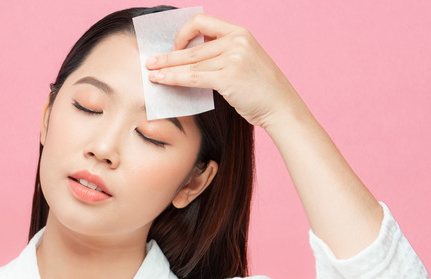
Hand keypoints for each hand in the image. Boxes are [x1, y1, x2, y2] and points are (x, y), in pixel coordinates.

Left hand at [146, 14, 302, 129]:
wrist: (280, 106)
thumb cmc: (259, 88)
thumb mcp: (244, 60)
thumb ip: (221, 53)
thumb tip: (187, 58)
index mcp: (239, 32)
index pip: (202, 21)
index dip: (184, 33)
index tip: (176, 48)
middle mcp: (236, 41)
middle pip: (192, 47)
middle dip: (167, 56)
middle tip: (149, 61)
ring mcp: (233, 58)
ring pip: (190, 63)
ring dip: (166, 69)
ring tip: (151, 73)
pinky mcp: (228, 78)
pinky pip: (193, 77)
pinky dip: (174, 79)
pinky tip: (162, 81)